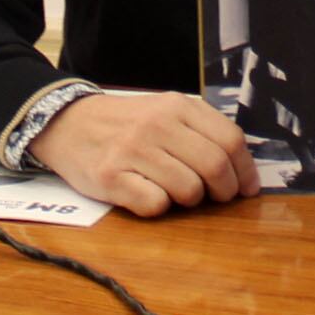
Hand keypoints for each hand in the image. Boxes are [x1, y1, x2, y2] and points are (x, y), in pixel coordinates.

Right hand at [29, 92, 251, 217]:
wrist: (68, 123)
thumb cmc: (126, 123)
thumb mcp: (165, 110)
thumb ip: (200, 130)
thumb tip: (241, 169)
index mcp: (177, 106)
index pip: (230, 140)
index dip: (245, 170)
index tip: (247, 188)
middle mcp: (156, 125)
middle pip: (215, 167)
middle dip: (224, 191)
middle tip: (217, 197)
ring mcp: (132, 151)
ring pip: (189, 190)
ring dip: (191, 200)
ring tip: (178, 193)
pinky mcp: (111, 177)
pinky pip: (155, 205)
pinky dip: (160, 207)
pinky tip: (150, 195)